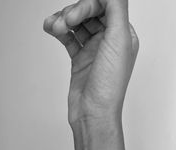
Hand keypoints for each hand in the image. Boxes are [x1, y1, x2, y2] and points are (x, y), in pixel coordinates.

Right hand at [43, 0, 138, 126]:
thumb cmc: (109, 85)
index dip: (89, 4)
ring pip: (77, 24)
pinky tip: (51, 29)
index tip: (76, 12)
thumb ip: (116, 9)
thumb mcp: (118, 40)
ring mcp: (94, 50)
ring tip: (54, 26)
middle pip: (90, 12)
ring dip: (63, 20)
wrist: (93, 113)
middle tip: (66, 20)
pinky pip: (69, 38)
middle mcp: (109, 41)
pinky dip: (59, 31)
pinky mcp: (80, 59)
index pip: (106, 5)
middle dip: (75, 12)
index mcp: (124, 35)